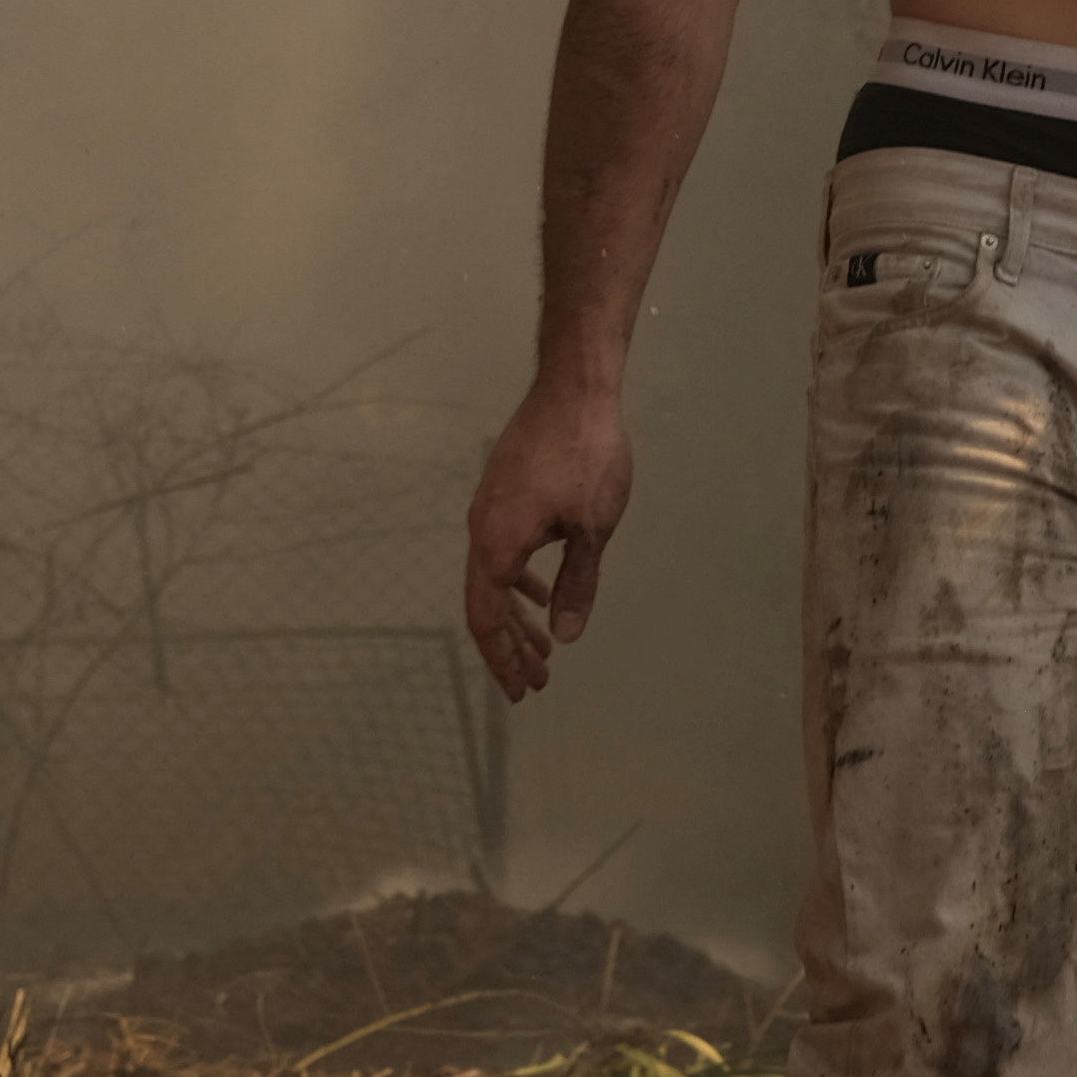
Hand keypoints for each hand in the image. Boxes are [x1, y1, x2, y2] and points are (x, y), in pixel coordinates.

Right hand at [461, 376, 632, 698]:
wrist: (575, 386)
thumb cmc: (588, 455)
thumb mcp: (593, 527)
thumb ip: (579, 584)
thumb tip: (567, 634)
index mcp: (497, 543)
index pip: (487, 617)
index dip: (502, 658)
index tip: (522, 690)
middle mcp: (482, 528)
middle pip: (485, 604)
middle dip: (509, 647)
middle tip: (535, 682)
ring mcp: (490, 507)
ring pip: (493, 577)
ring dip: (516, 616)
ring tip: (543, 647)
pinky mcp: (505, 492)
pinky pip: (502, 551)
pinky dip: (520, 580)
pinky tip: (541, 592)